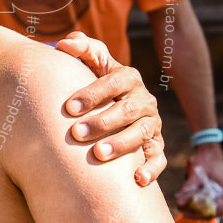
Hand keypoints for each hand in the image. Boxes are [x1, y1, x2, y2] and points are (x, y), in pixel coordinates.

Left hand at [55, 31, 163, 186]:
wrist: (115, 101)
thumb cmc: (96, 79)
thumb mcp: (92, 60)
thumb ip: (81, 48)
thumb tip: (64, 43)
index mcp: (128, 77)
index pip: (113, 82)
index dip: (93, 94)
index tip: (69, 107)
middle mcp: (144, 100)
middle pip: (127, 111)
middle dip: (102, 122)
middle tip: (76, 133)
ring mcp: (151, 123)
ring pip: (141, 134)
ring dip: (121, 145)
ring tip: (98, 154)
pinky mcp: (156, 144)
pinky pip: (159, 158)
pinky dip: (151, 169)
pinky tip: (137, 180)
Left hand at [176, 143, 222, 216]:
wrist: (210, 149)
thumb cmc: (205, 160)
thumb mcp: (196, 175)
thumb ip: (189, 189)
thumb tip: (179, 203)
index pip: (218, 211)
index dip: (203, 215)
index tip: (189, 214)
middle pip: (214, 211)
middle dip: (199, 213)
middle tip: (184, 212)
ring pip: (211, 206)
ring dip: (198, 208)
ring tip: (184, 208)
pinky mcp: (218, 190)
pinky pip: (209, 200)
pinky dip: (199, 201)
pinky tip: (187, 200)